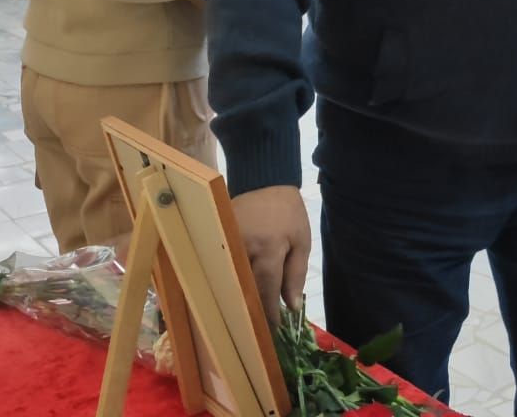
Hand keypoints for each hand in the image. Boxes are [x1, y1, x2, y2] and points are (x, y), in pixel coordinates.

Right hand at [230, 185, 311, 327]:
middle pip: (244, 288)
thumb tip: (290, 307)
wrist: (266, 182)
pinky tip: (230, 293)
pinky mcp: (215, 237)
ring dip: (237, 297)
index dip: (268, 313)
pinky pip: (220, 265)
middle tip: (256, 331)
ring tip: (242, 317)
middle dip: (250, 311)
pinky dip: (227, 280)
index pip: (266, 289)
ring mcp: (225, 241)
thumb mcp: (301, 241)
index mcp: (269, 248)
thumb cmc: (288, 214)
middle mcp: (243, 247)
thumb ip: (296, 274)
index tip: (271, 332)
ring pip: (229, 279)